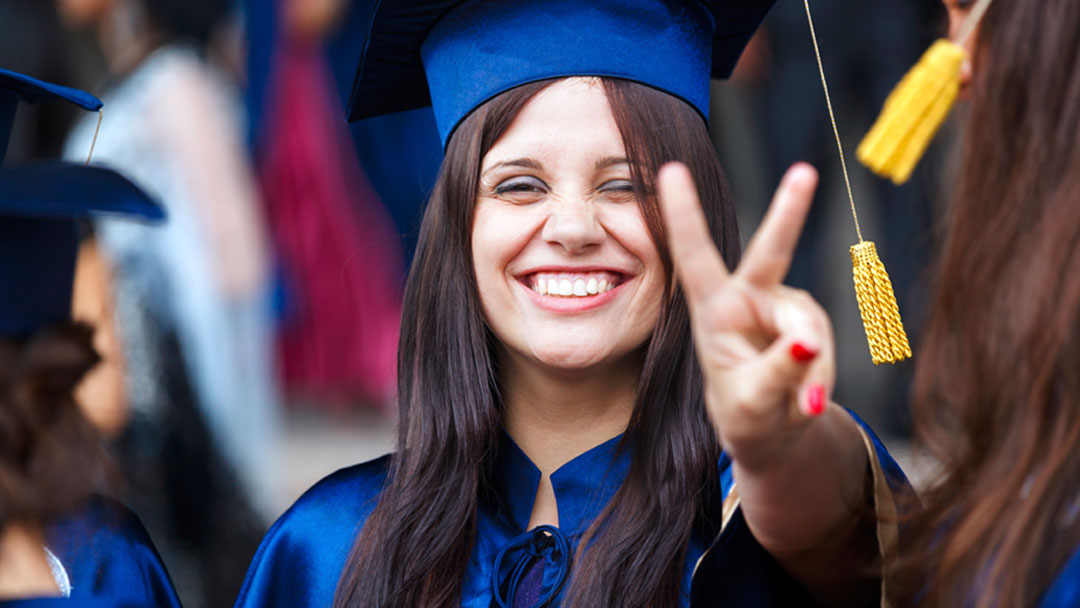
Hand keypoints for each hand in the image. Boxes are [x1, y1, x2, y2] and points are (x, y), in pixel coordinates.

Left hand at [658, 162, 834, 470]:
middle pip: (771, 253)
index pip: (695, 257)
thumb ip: (776, 373)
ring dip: (812, 368)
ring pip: (809, 329)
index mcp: (713, 310)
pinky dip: (820, 376)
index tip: (669, 169)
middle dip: (789, 213)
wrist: (771, 431)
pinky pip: (824, 346)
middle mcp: (748, 299)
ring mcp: (782, 308)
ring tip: (800, 403)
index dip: (683, 214)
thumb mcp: (750, 403)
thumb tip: (806, 343)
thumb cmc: (746, 413)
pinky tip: (807, 399)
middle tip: (804, 173)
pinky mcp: (809, 321)